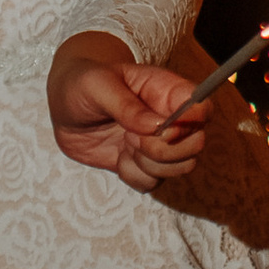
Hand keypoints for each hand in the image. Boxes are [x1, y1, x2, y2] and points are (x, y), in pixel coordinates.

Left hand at [48, 34, 208, 193]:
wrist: (65, 108)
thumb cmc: (83, 84)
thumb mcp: (97, 85)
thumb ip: (126, 105)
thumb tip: (156, 126)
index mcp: (167, 90)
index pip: (202, 107)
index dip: (190, 123)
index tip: (159, 127)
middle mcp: (171, 118)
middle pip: (196, 145)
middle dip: (162, 149)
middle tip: (131, 135)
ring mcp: (160, 143)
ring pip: (180, 168)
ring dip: (148, 163)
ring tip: (124, 142)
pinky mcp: (145, 164)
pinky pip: (153, 183)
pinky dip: (133, 175)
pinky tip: (117, 156)